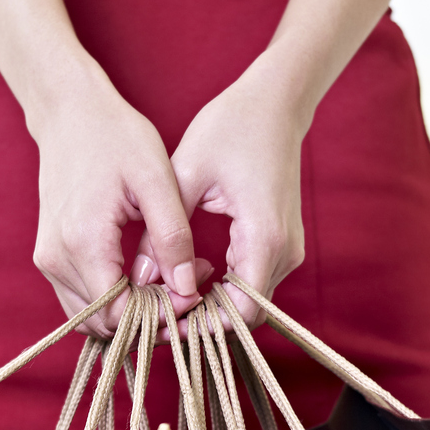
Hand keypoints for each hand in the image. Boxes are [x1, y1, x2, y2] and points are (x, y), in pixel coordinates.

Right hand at [29, 71, 201, 336]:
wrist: (69, 113)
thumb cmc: (116, 137)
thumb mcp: (156, 180)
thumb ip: (173, 237)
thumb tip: (187, 288)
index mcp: (84, 242)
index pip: (120, 314)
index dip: (160, 315)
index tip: (194, 294)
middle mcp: (57, 259)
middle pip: (105, 323)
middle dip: (150, 318)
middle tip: (189, 288)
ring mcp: (48, 260)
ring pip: (91, 318)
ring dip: (133, 312)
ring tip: (172, 281)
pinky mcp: (49, 257)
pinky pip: (82, 299)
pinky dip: (114, 300)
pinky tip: (147, 275)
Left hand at [164, 59, 307, 326]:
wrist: (275, 103)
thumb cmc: (231, 127)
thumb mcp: (184, 175)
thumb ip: (162, 232)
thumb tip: (139, 278)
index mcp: (264, 235)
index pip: (241, 310)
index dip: (204, 325)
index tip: (165, 322)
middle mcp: (285, 249)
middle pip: (248, 314)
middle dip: (204, 321)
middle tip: (158, 315)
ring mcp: (289, 248)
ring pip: (252, 302)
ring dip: (213, 306)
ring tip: (168, 296)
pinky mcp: (283, 242)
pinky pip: (255, 282)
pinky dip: (225, 289)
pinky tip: (191, 275)